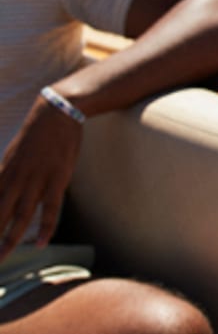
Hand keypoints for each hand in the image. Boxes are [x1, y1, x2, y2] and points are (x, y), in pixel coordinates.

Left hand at [0, 95, 83, 260]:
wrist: (57, 113)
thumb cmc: (36, 135)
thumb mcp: (13, 155)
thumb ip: (5, 175)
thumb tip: (0, 189)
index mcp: (2, 174)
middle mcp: (14, 180)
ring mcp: (36, 181)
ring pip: (19, 217)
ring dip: (9, 239)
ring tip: (2, 258)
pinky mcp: (57, 180)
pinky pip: (50, 208)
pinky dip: (45, 227)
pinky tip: (40, 243)